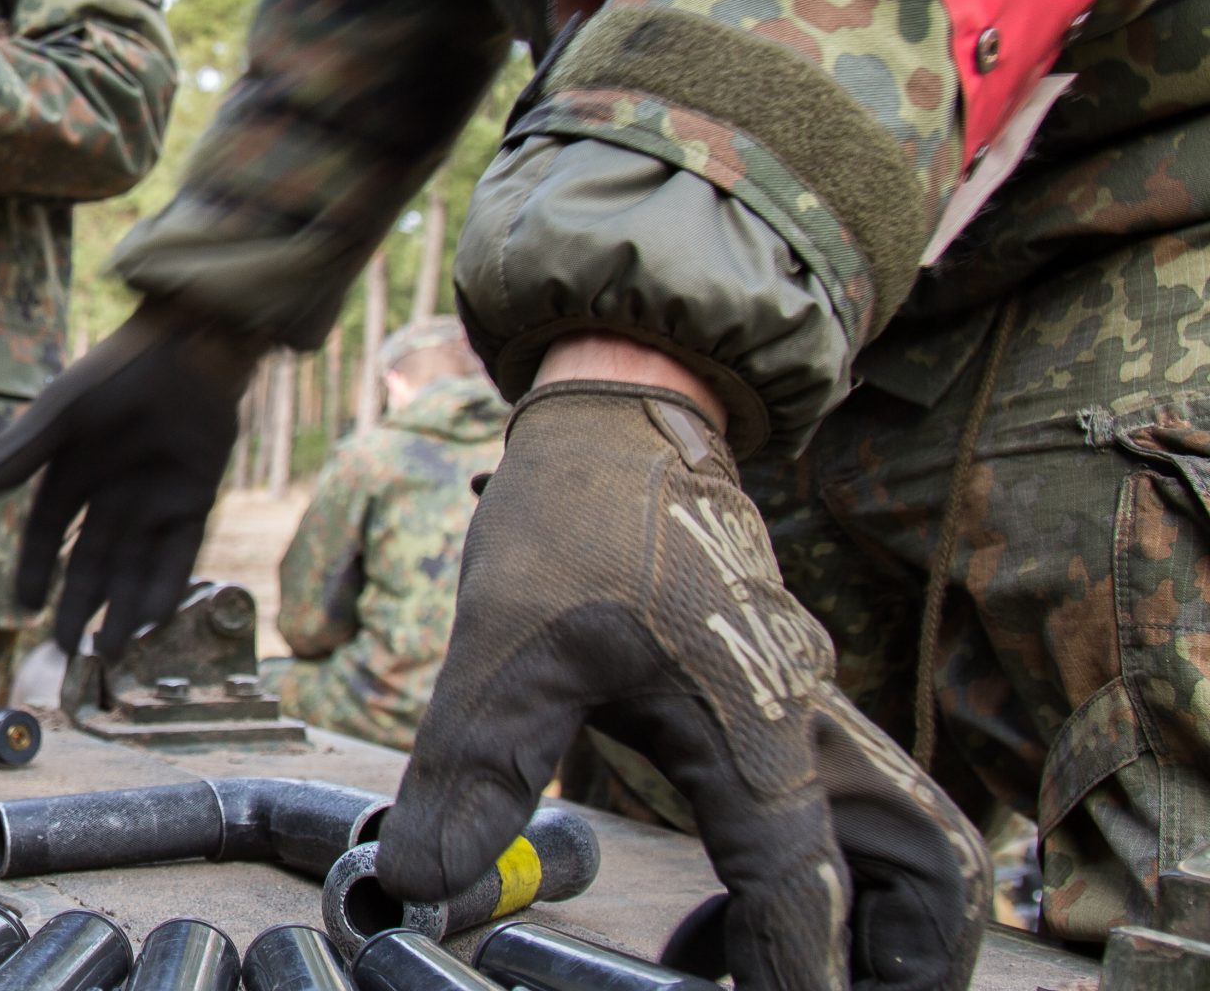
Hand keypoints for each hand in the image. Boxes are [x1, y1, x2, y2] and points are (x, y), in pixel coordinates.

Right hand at [0, 303, 260, 654]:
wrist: (191, 347)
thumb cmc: (120, 370)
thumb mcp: (65, 409)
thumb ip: (24, 450)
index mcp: (72, 469)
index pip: (49, 532)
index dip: (37, 569)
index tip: (24, 606)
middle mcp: (112, 491)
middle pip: (92, 560)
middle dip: (80, 603)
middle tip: (68, 649)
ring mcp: (155, 497)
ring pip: (136, 565)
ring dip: (124, 606)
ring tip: (112, 651)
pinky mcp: (194, 499)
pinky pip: (180, 553)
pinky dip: (169, 584)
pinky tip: (155, 619)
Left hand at [374, 379, 989, 989]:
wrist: (623, 414)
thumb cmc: (576, 514)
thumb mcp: (504, 641)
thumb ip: (472, 770)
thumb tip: (425, 884)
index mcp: (750, 721)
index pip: (796, 882)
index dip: (791, 969)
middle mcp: (806, 721)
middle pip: (924, 862)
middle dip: (909, 954)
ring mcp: (810, 708)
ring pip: (908, 831)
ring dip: (884, 917)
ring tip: (798, 976)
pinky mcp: (788, 698)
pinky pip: (846, 803)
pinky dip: (824, 870)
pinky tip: (730, 906)